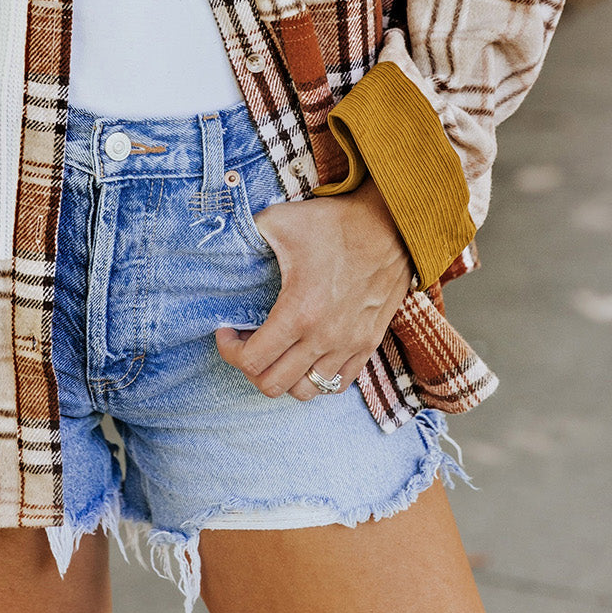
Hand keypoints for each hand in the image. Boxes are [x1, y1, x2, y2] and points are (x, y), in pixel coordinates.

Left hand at [215, 176, 414, 399]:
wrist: (388, 225)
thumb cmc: (332, 223)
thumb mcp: (279, 220)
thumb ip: (246, 236)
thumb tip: (223, 242)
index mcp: (298, 312)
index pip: (252, 361)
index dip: (229, 350)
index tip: (226, 330)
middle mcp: (324, 338)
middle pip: (273, 385)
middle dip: (249, 367)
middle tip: (246, 341)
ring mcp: (349, 345)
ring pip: (305, 391)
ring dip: (282, 376)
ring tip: (275, 350)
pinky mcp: (367, 344)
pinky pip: (336, 384)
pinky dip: (315, 378)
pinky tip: (304, 353)